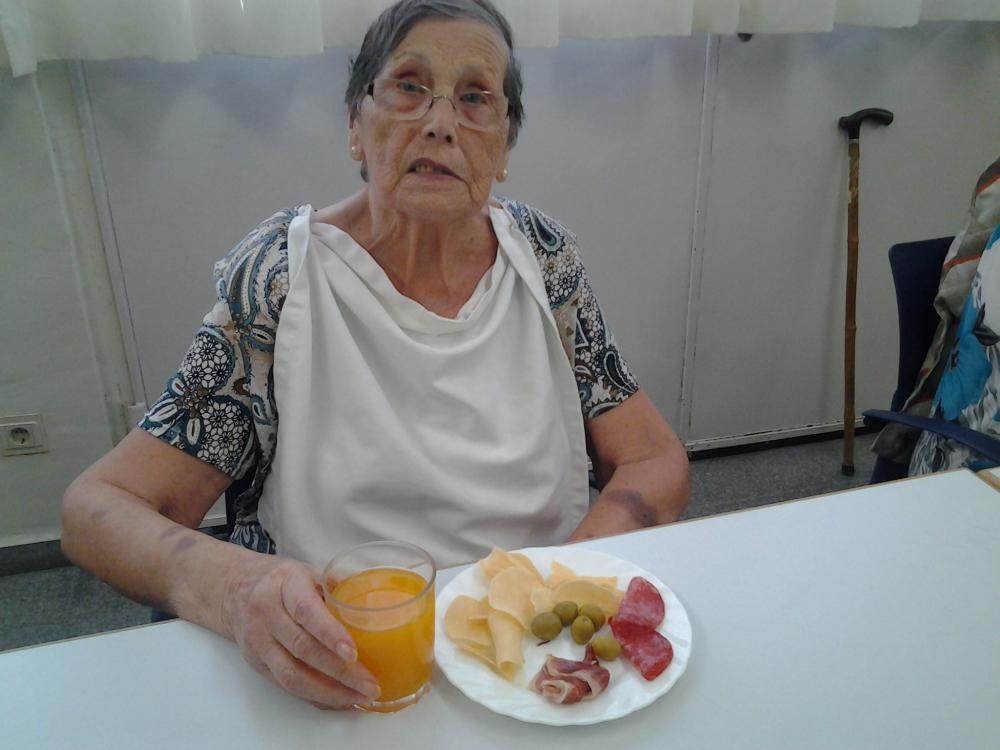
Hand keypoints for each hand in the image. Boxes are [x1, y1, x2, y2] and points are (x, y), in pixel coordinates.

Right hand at [220, 555, 378, 708]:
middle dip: (339, 672)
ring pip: (291, 675)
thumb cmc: (281, 580)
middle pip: (303, 649)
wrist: (234, 590)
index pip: (306, 612)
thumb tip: (372, 605)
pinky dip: (314, 696)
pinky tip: (338, 699)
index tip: (353, 653)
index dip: (330, 634)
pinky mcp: (257, 663)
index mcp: (285, 585)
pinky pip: (285, 686)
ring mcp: (259, 642)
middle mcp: (267, 614)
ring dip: (329, 692)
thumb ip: (338, 586)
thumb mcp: (308, 571)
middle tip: (369, 684)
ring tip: (358, 698)